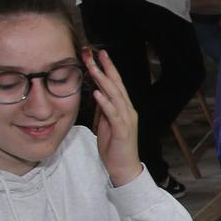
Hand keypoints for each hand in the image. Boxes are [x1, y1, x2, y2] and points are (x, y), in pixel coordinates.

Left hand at [85, 49, 142, 186]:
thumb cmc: (114, 147)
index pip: (115, 84)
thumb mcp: (106, 124)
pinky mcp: (122, 130)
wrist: (124, 167)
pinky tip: (96, 93)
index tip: (97, 55)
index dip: (107, 69)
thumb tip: (96, 95)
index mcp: (124, 108)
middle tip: (95, 53)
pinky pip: (113, 114)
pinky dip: (105, 102)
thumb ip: (103, 110)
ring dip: (103, 80)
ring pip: (115, 95)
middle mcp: (128, 110)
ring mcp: (126, 120)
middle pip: (117, 85)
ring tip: (92, 68)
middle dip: (106, 68)